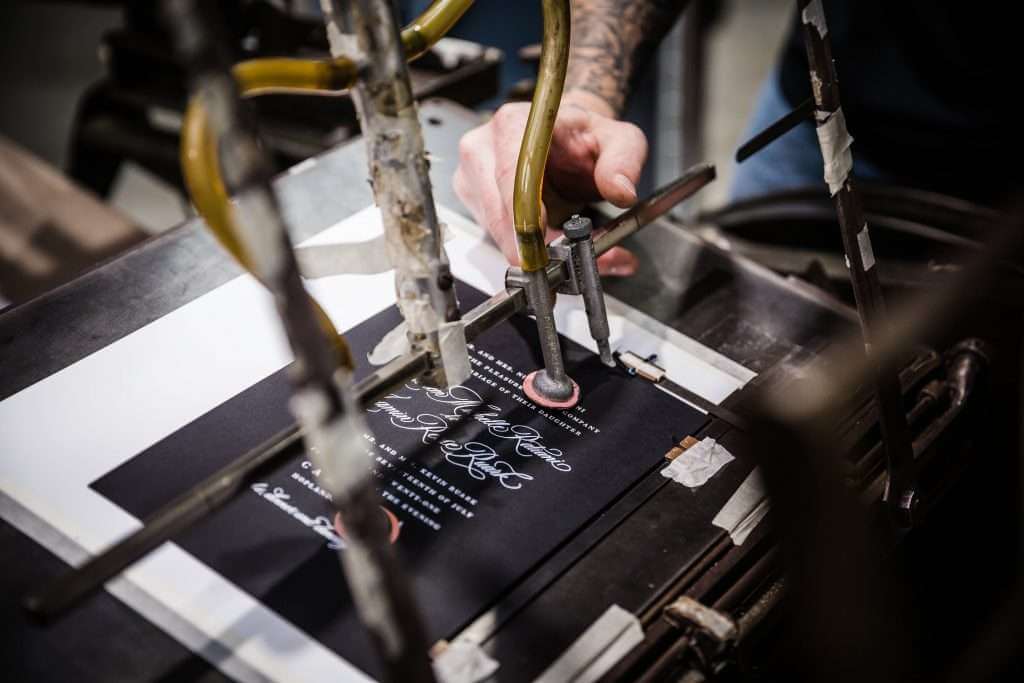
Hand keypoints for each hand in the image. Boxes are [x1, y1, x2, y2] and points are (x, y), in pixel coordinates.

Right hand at [453, 90, 646, 275]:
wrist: (565, 138)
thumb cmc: (584, 137)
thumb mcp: (619, 140)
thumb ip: (624, 162)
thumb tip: (621, 192)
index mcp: (514, 124)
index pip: (512, 174)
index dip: (526, 214)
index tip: (543, 243)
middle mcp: (483, 147)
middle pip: (497, 209)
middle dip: (532, 244)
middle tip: (569, 262)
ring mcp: (471, 175)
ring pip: (495, 230)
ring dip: (531, 250)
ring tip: (570, 250)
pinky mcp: (472, 199)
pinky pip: (494, 235)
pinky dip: (525, 249)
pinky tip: (549, 243)